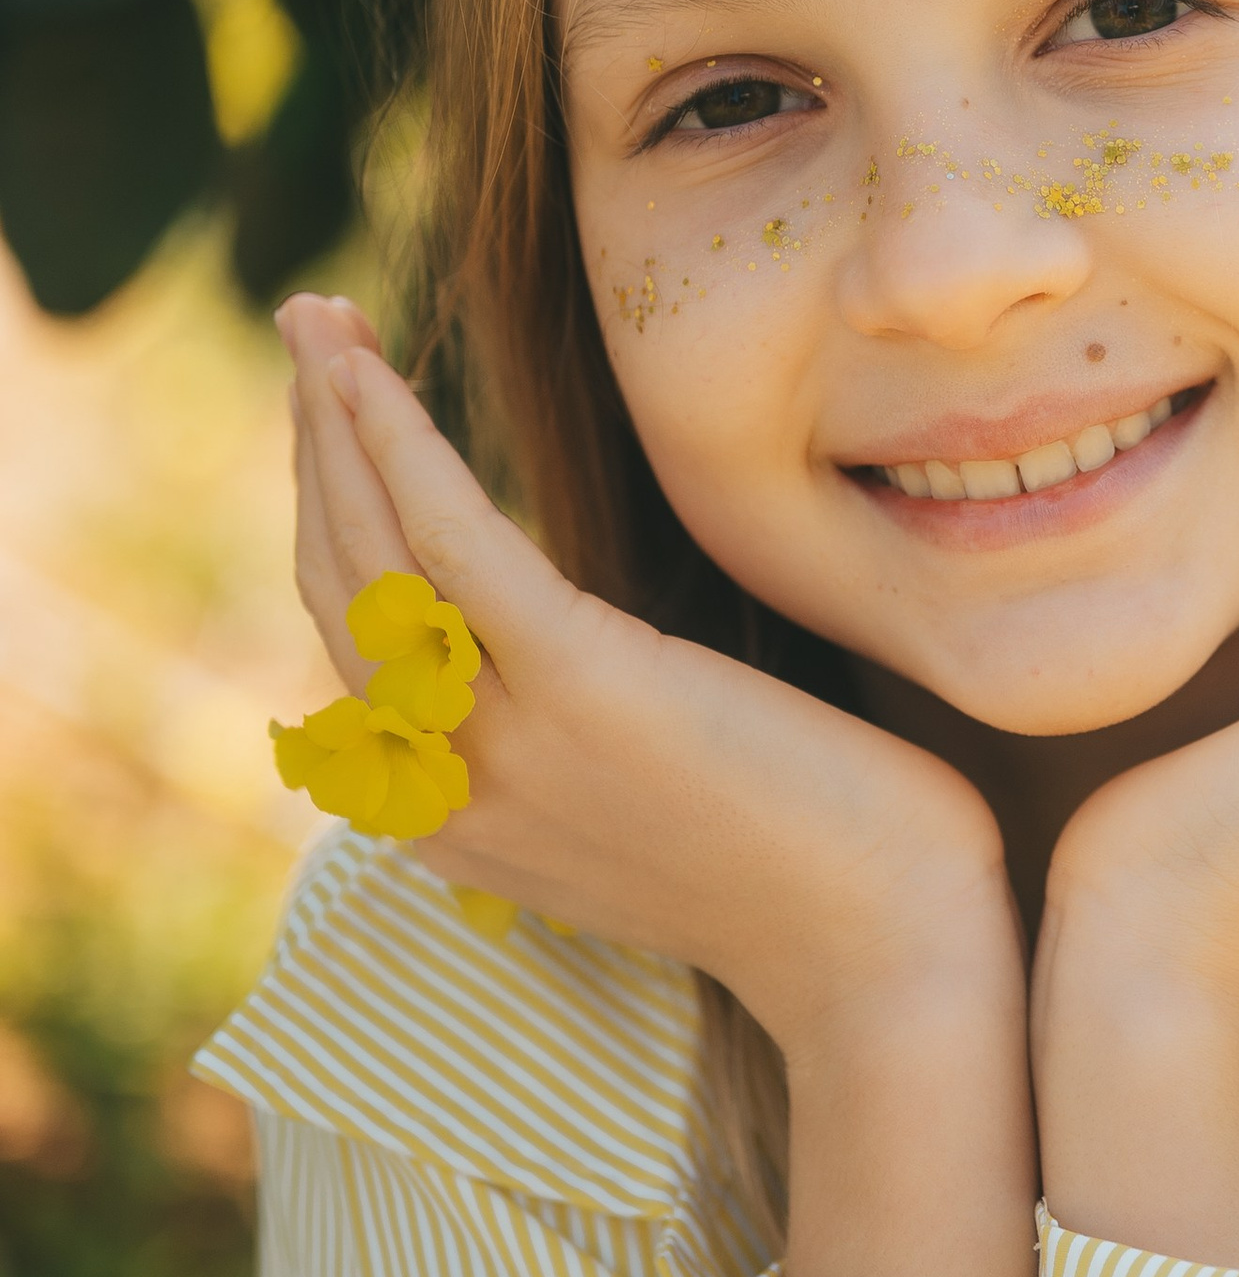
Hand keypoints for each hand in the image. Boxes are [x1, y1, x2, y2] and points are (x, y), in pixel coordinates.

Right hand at [277, 296, 1019, 1076]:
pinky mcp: (582, 688)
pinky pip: (456, 548)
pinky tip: (371, 373)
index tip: (337, 417)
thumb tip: (569, 655)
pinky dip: (398, 446)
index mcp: (456, 822)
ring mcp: (506, 744)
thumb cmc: (813, 867)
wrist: (891, 955)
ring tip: (319, 321)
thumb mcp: (652, 806)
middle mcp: (448, 791)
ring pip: (372, 555)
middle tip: (309, 333)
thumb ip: (580, 739)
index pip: (355, 648)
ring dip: (336, 420)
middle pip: (339, 589)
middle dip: (314, 448)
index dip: (333, 517)